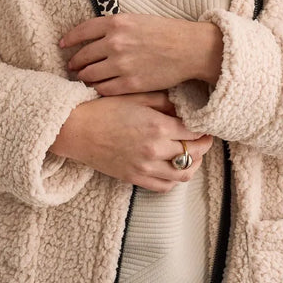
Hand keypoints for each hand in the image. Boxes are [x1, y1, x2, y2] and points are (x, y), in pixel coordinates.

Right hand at [48, 91, 213, 192]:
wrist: (76, 129)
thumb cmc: (104, 108)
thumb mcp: (136, 96)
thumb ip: (163, 101)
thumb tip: (183, 108)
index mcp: (157, 126)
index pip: (194, 132)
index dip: (203, 128)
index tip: (205, 124)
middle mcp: (155, 150)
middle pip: (194, 153)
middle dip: (203, 145)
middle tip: (205, 138)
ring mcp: (145, 167)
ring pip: (183, 174)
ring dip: (193, 164)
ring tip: (193, 154)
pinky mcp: (135, 179)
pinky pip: (164, 186)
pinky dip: (175, 179)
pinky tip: (174, 167)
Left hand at [61, 13, 222, 94]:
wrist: (190, 49)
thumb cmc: (166, 32)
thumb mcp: (137, 19)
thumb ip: (115, 27)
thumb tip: (94, 37)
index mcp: (116, 23)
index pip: (81, 32)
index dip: (69, 40)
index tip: (63, 45)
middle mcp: (115, 42)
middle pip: (82, 56)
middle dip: (75, 63)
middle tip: (72, 67)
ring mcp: (121, 64)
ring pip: (90, 75)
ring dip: (84, 77)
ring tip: (83, 79)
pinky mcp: (129, 83)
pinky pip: (103, 89)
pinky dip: (97, 89)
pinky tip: (98, 88)